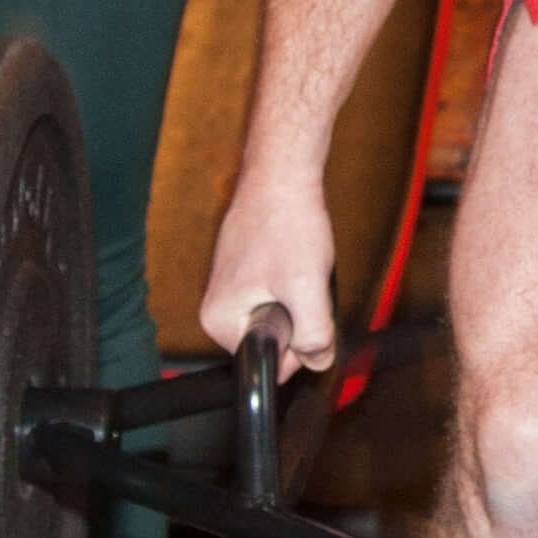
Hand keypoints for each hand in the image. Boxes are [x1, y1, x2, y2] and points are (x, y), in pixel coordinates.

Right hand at [197, 174, 338, 378]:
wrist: (283, 175)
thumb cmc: (286, 222)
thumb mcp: (306, 287)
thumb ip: (314, 335)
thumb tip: (317, 360)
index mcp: (219, 320)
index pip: (269, 362)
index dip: (299, 344)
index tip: (304, 305)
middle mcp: (219, 308)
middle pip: (276, 339)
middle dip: (300, 317)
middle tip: (303, 279)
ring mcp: (233, 289)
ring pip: (283, 315)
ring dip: (301, 297)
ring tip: (299, 264)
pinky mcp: (248, 272)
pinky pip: (282, 294)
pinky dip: (298, 280)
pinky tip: (296, 256)